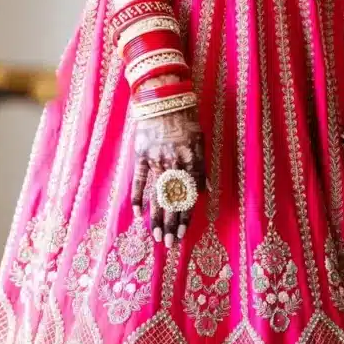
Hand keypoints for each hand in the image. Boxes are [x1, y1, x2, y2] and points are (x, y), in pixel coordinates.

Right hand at [131, 105, 205, 246]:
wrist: (163, 99)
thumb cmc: (185, 120)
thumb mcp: (200, 142)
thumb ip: (202, 168)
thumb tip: (205, 191)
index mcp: (191, 163)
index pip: (189, 198)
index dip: (185, 218)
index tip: (182, 235)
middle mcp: (175, 165)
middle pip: (173, 202)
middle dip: (171, 225)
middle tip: (169, 244)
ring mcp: (156, 161)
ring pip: (157, 195)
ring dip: (157, 218)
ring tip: (156, 236)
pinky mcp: (141, 156)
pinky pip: (139, 181)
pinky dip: (138, 198)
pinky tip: (138, 214)